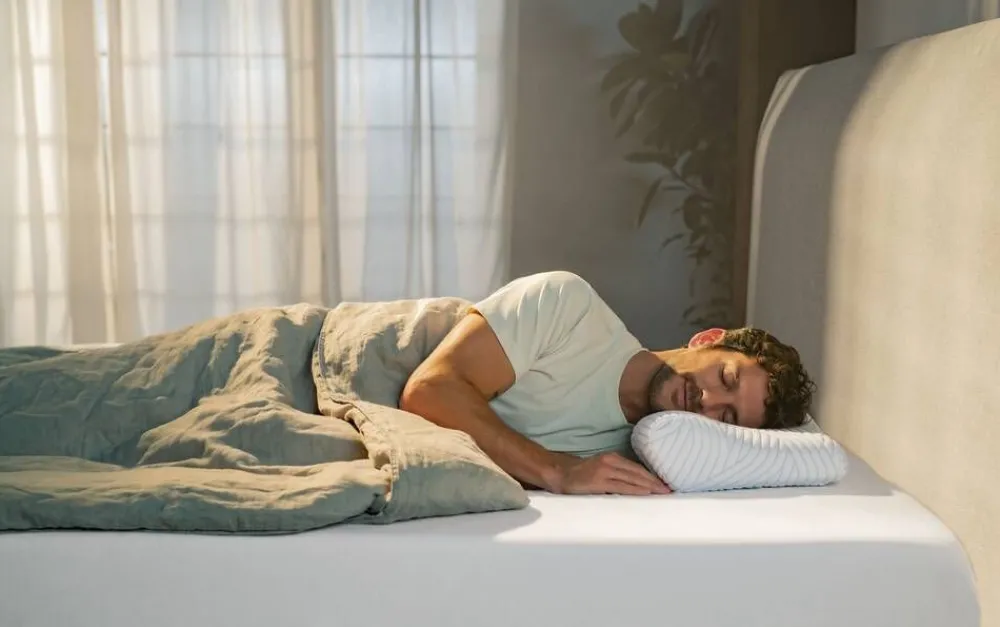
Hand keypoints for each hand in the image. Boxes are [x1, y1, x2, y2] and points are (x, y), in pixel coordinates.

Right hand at [551, 453, 671, 495]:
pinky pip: (622, 487)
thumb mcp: (602, 468)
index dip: (652, 476)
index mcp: (613, 458)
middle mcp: (610, 462)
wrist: (561, 475)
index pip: (637, 468)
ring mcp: (605, 471)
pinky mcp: (599, 482)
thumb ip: (618, 472)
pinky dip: (635, 489)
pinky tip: (645, 493)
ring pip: (633, 479)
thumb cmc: (583, 475)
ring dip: (649, 486)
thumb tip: (638, 482)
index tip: (666, 483)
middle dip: (655, 482)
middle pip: (638, 473)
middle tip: (670, 489)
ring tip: (662, 492)